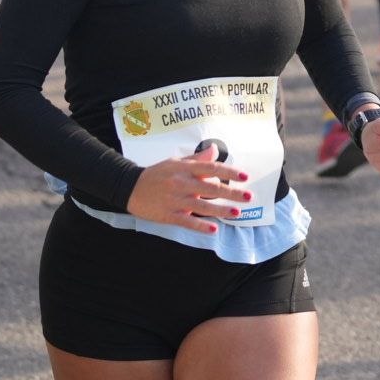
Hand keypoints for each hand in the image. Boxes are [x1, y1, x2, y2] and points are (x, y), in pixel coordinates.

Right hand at [125, 144, 252, 234]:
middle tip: (249, 196)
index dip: (229, 172)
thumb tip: (215, 150)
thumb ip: (197, 159)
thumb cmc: (156, 174)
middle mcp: (181, 183)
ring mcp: (175, 200)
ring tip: (237, 213)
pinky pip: (187, 222)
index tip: (245, 176)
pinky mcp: (168, 215)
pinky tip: (214, 229)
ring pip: (201, 206)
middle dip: (231, 193)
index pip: (211, 169)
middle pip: (210, 188)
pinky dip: (200, 226)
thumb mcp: (175, 162)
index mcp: (184, 169)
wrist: (130, 188)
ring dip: (220, 210)